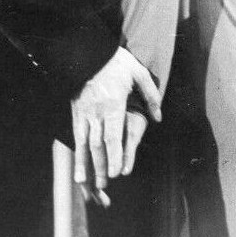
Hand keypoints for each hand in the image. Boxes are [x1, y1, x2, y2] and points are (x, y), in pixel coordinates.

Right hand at [71, 47, 161, 206]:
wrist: (87, 51)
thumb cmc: (115, 61)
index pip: (113, 135)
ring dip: (88, 165)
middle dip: (101, 166)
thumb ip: (150, 96)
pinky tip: (78, 167)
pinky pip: (77, 136)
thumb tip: (158, 116)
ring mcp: (85, 113)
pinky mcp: (76, 113)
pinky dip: (77, 153)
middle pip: (99, 144)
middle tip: (105, 185)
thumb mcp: (138, 73)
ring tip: (89, 184)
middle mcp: (97, 112)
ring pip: (86, 143)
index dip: (114, 155)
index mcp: (113, 104)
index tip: (116, 172)